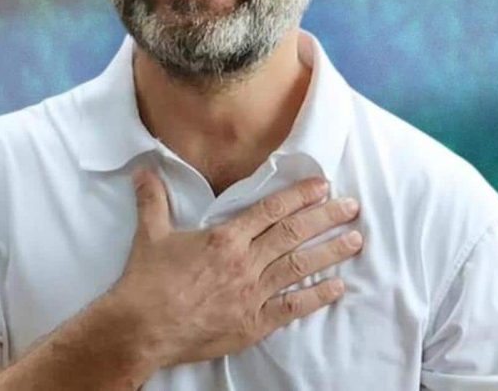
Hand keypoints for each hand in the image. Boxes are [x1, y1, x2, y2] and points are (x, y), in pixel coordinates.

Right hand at [108, 167, 363, 368]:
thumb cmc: (146, 282)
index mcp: (224, 238)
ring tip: (356, 240)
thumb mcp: (150, 235)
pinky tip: (337, 287)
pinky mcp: (253, 323)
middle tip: (352, 206)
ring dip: (330, 252)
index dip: (299, 195)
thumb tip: (143, 170)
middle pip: (293, 234)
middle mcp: (244, 262)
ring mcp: (251, 294)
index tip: (322, 185)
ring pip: (299, 267)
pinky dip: (316, 297)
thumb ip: (153, 199)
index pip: (270, 210)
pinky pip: (292, 307)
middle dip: (325, 217)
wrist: (141, 329)